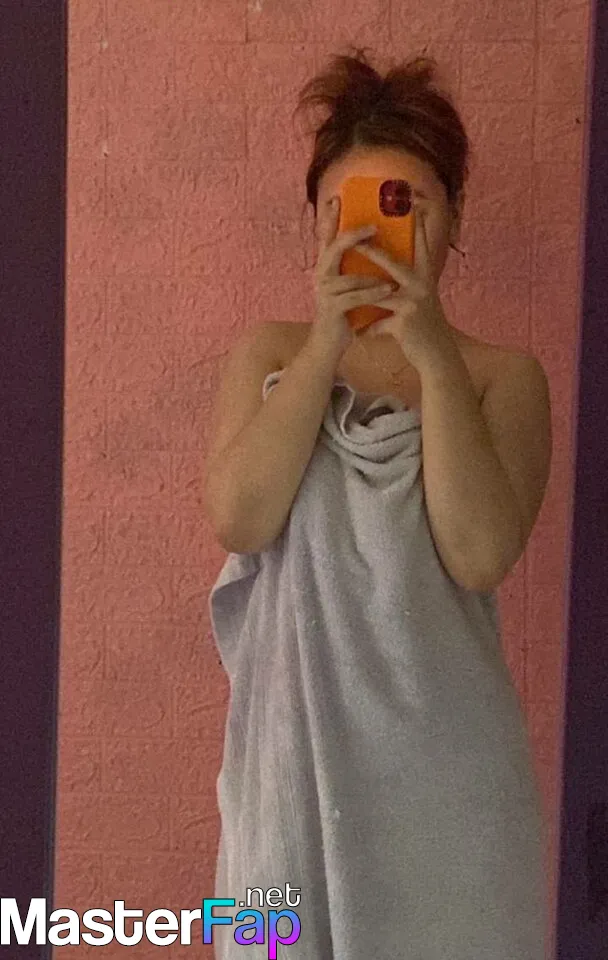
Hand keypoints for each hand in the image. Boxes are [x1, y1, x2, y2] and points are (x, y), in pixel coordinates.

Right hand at [310, 196, 399, 358]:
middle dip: (353, 235)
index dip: (329, 218)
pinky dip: (373, 293)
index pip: (326, 237)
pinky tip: (388, 290)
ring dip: (371, 273)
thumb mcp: (349, 285)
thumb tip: (375, 244)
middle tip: (374, 226)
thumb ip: (356, 266)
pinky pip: (354, 297)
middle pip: (333, 248)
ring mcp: (324, 293)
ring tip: (391, 267)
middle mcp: (321, 276)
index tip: (337, 198)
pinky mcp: (332, 309)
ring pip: (348, 276)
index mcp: (326, 267)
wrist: (329, 343)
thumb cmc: (344, 312)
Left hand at [353, 212, 454, 371]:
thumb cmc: (425, 327)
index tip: (416, 204)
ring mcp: (413, 304)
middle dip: (374, 252)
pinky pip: (379, 324)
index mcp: (426, 278)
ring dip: (362, 293)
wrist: (437, 355)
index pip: (422, 247)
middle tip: (357, 240)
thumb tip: (389, 275)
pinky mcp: (404, 323)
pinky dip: (369, 331)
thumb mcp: (421, 301)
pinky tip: (360, 336)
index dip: (419, 226)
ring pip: (381, 294)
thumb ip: (407, 285)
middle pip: (395, 264)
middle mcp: (422, 286)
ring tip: (343, 291)